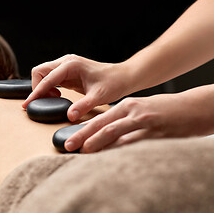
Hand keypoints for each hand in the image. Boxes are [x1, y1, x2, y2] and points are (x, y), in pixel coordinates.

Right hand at [23, 54, 129, 120]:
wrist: (123, 76)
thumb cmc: (113, 83)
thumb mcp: (99, 96)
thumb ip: (83, 105)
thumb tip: (69, 116)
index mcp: (71, 65)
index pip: (45, 79)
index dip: (35, 93)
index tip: (27, 105)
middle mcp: (66, 62)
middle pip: (39, 71)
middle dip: (37, 87)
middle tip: (45, 102)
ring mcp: (66, 65)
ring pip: (43, 73)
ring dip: (43, 87)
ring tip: (54, 99)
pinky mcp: (67, 71)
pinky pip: (51, 78)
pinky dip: (49, 87)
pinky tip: (58, 96)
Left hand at [65, 87, 213, 152]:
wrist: (194, 107)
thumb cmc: (166, 110)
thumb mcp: (141, 110)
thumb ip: (124, 121)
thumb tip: (106, 135)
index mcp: (127, 106)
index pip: (101, 118)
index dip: (83, 129)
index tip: (70, 138)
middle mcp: (132, 111)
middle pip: (102, 124)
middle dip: (83, 135)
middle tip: (68, 145)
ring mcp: (143, 121)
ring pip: (115, 132)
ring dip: (97, 142)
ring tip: (83, 150)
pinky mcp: (156, 131)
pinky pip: (134, 142)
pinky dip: (120, 149)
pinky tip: (110, 156)